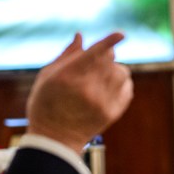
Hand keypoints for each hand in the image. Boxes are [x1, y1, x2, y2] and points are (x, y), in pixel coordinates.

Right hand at [26, 32, 133, 151]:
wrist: (55, 140)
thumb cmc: (46, 104)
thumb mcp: (47, 77)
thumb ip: (66, 55)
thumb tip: (80, 36)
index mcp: (68, 77)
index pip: (95, 53)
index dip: (109, 41)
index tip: (121, 34)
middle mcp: (87, 89)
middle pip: (110, 59)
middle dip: (104, 55)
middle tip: (93, 63)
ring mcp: (102, 102)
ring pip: (122, 72)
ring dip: (114, 69)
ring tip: (100, 76)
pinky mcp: (112, 113)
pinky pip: (127, 88)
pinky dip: (121, 83)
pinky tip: (108, 87)